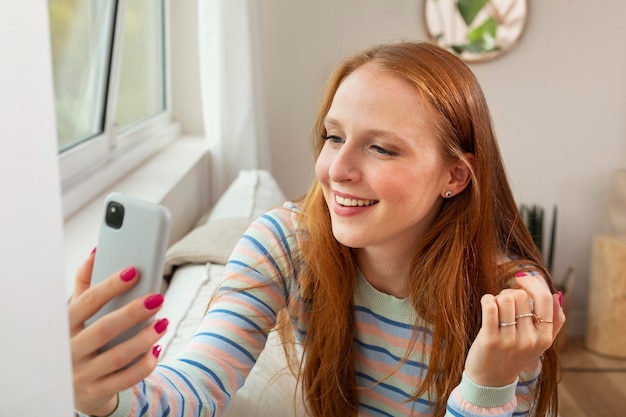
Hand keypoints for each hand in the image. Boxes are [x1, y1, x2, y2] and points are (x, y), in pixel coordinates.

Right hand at [69, 250, 167, 415]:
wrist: (72, 384)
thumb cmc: (79, 338)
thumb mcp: (77, 313)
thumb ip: (85, 283)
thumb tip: (96, 251)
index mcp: (65, 326)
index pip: (86, 303)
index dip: (110, 286)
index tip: (133, 271)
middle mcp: (71, 350)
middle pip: (104, 330)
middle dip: (133, 312)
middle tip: (157, 298)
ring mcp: (82, 374)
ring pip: (117, 357)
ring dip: (143, 339)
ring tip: (163, 322)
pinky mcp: (97, 392)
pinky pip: (125, 380)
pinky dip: (144, 365)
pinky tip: (157, 350)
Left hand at [464, 274, 564, 386]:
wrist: (491, 381)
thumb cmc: (514, 356)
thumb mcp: (540, 343)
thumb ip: (554, 321)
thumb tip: (557, 294)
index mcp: (545, 338)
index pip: (545, 299)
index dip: (533, 283)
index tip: (522, 278)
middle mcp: (530, 340)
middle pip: (521, 296)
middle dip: (510, 292)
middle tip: (504, 303)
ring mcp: (510, 340)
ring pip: (505, 299)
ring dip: (497, 297)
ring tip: (496, 307)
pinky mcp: (490, 340)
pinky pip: (490, 306)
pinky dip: (487, 299)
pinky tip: (486, 303)